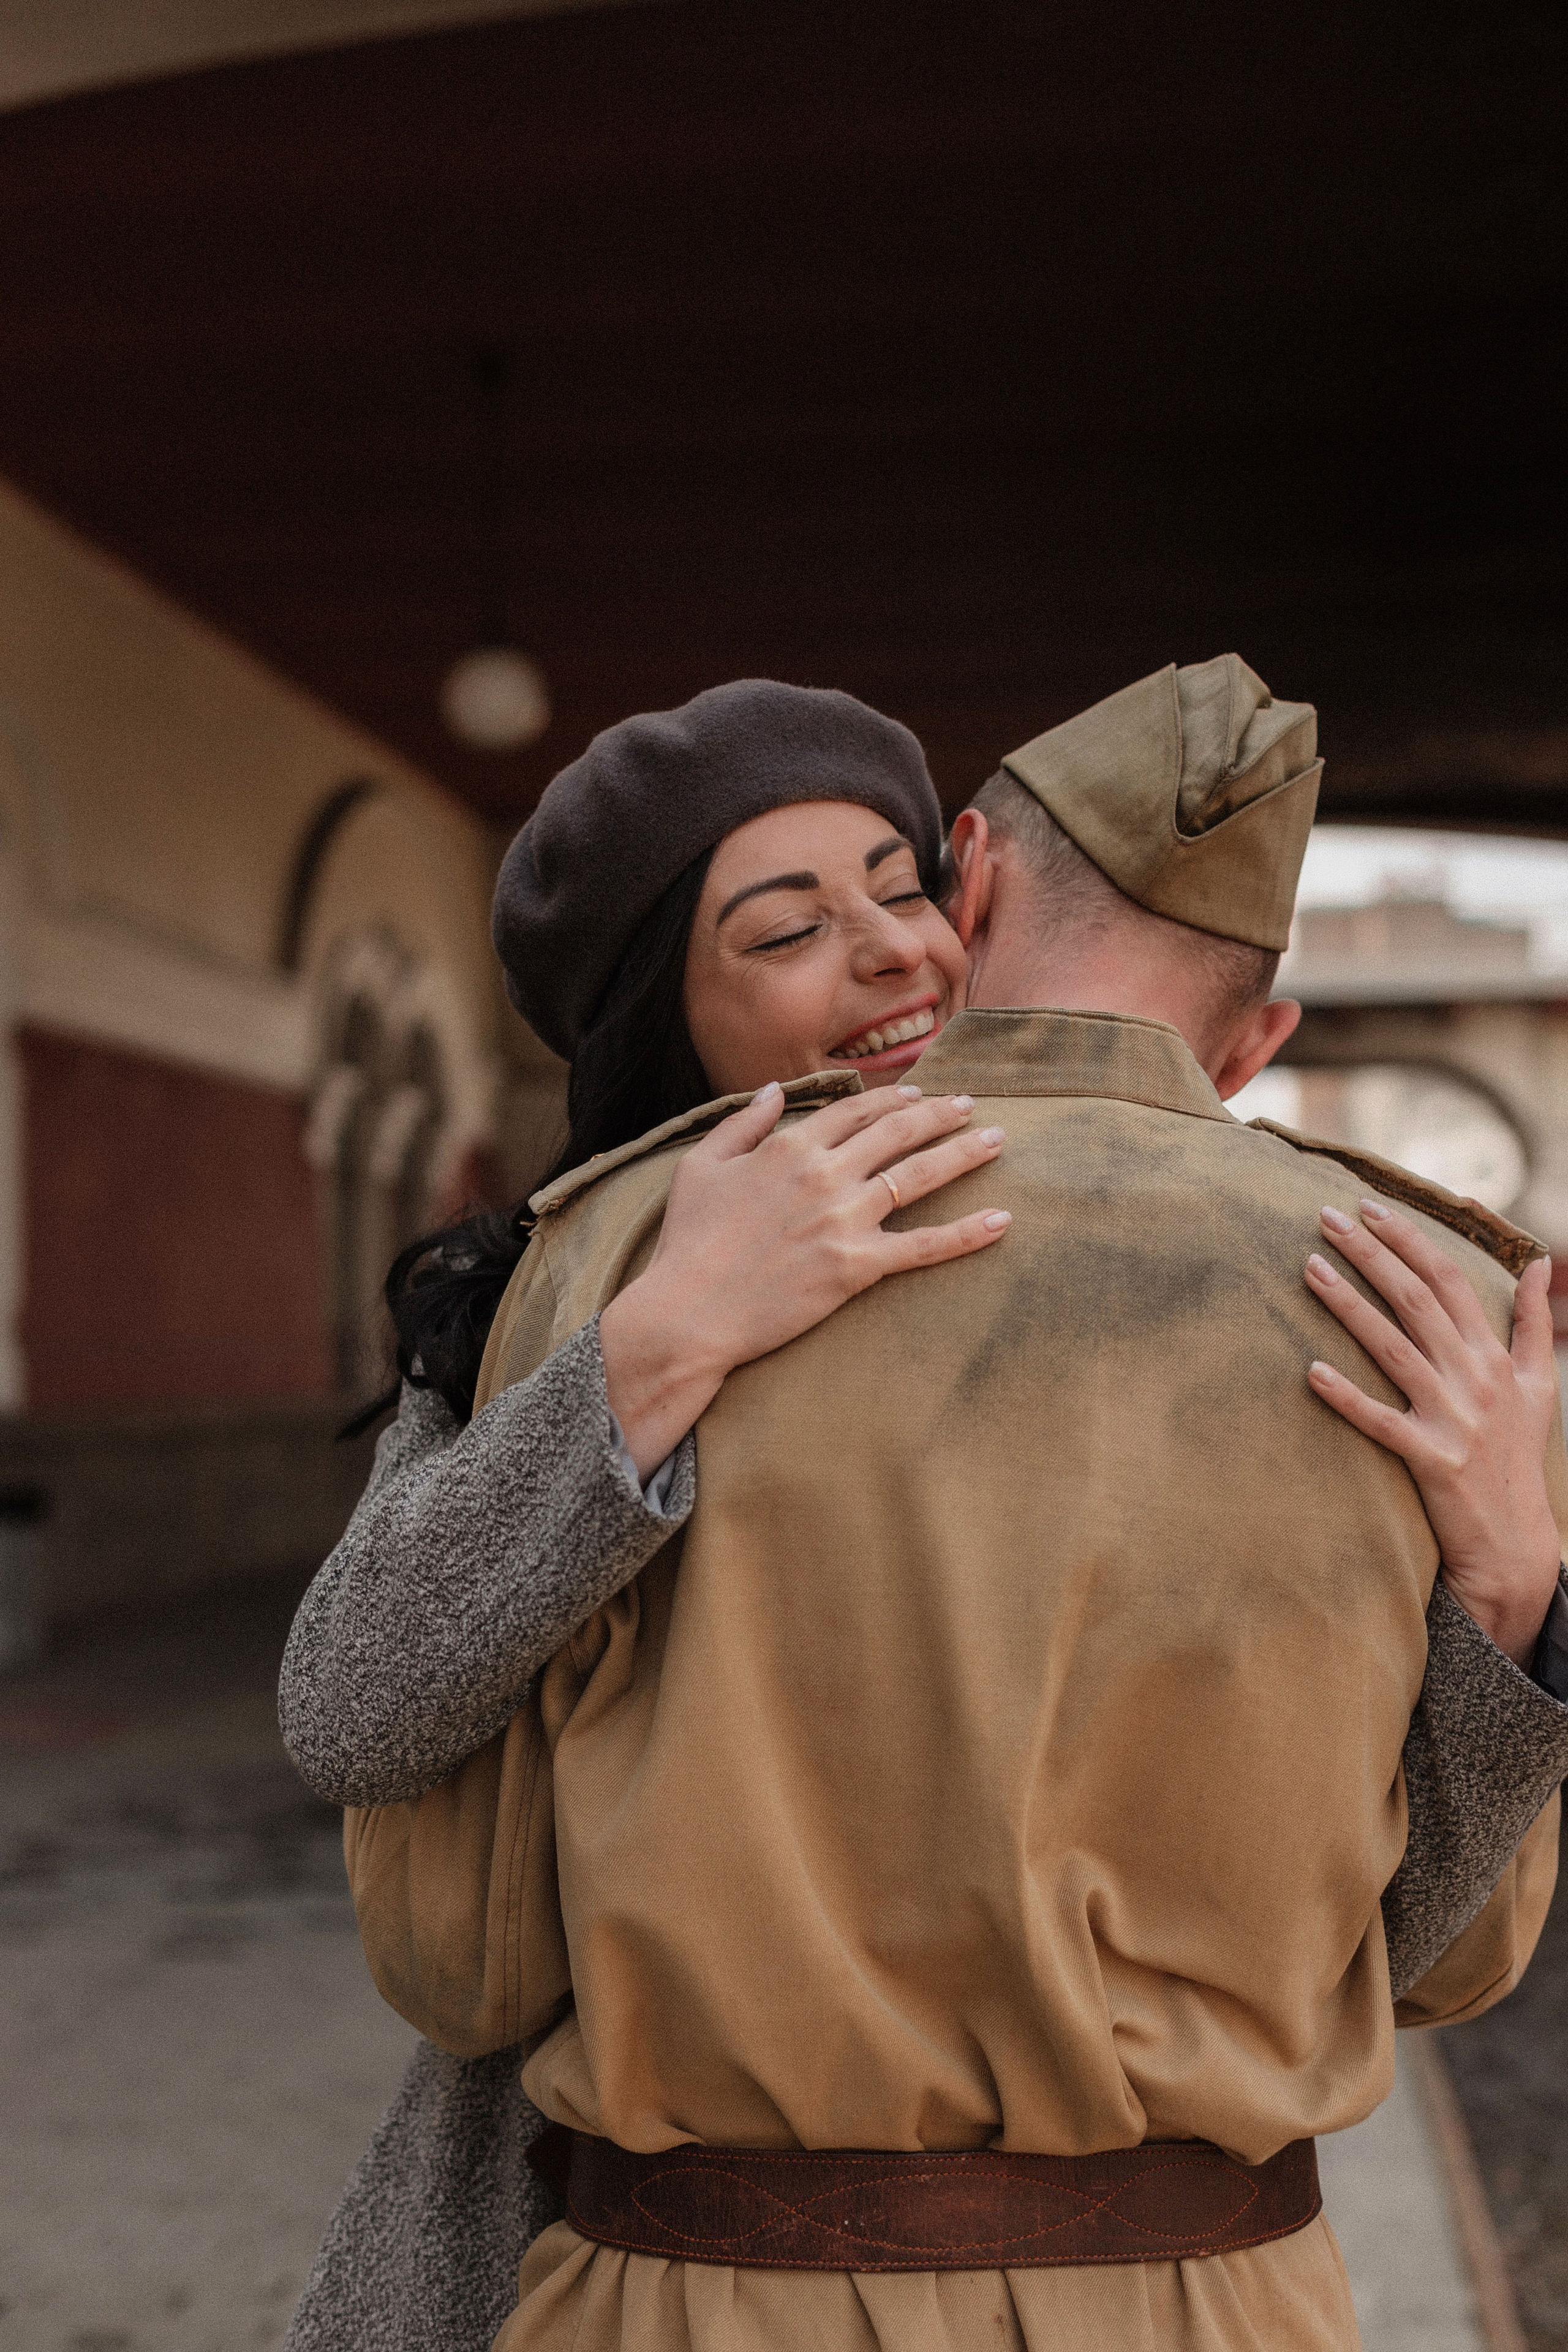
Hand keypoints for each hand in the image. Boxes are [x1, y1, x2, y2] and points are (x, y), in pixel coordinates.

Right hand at [600, 1082, 1009, 1475]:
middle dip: (940, 1113)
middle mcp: (824, 1174)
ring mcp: (844, 1220)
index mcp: (789, 1147)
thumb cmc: (687, 1241)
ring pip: (920, 1175)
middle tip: (970, 1105)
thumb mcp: (700, 1166)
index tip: (917, 1094)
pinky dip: (966, 1233)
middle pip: (898, 1131)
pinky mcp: (857, 1267)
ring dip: (964, 1152)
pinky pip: (924, 1246)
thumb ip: (742, 1122)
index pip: (855, 1109)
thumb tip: (773, 1090)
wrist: (688, 1313)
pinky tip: (1000, 1219)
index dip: (892, 1098)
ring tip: (997, 1139)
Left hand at [1303, 1200, 1560, 1666]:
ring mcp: (1453, 1419)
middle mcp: (1476, 1379)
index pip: (1450, 1280)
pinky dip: (1346, 1397)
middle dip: (1370, 1254)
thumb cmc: (1518, 1455)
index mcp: (1496, 1356)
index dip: (1410, 1240)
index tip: (1371, 1207)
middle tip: (1325, 1216)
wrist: (1516, 1543)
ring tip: (1308, 1268)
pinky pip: (1380, 1422)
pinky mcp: (1430, 1460)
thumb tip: (1539, 1263)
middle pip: (1416, 1301)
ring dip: (1349, 1305)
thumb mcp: (1541, 1386)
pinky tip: (1310, 1371)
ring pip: (1393, 1348)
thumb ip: (1536, 1322)